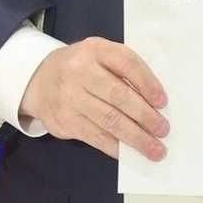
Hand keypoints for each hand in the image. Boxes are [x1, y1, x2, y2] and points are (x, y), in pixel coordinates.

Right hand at [18, 37, 169, 161]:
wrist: (39, 79)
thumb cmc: (82, 68)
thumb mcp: (99, 56)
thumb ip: (123, 71)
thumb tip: (155, 103)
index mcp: (95, 49)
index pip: (127, 63)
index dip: (147, 83)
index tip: (163, 102)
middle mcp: (79, 71)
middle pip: (118, 96)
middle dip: (145, 116)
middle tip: (163, 130)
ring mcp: (69, 97)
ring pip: (108, 121)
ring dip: (135, 138)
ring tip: (154, 149)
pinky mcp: (64, 121)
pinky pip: (95, 137)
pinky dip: (116, 147)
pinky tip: (130, 153)